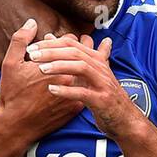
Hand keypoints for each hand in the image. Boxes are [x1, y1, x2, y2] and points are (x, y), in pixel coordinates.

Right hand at [0, 23, 85, 143]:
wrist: (17, 124)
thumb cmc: (12, 94)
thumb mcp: (11, 63)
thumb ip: (21, 40)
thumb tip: (32, 22)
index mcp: (58, 65)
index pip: (71, 43)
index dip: (68, 39)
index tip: (67, 38)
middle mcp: (71, 78)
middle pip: (84, 57)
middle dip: (83, 49)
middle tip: (86, 42)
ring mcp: (75, 94)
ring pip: (87, 75)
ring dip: (87, 67)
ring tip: (90, 59)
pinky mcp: (76, 108)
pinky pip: (86, 92)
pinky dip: (86, 85)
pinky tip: (87, 82)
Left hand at [29, 35, 144, 141]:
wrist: (124, 119)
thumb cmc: (102, 96)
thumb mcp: (89, 74)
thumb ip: (71, 57)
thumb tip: (51, 37)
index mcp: (96, 60)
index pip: (71, 44)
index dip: (51, 44)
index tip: (32, 48)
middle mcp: (100, 68)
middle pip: (75, 53)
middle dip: (52, 52)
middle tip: (32, 55)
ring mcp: (102, 83)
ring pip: (81, 68)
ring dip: (59, 67)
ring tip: (41, 70)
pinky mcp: (102, 100)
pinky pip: (84, 93)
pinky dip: (67, 91)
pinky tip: (52, 90)